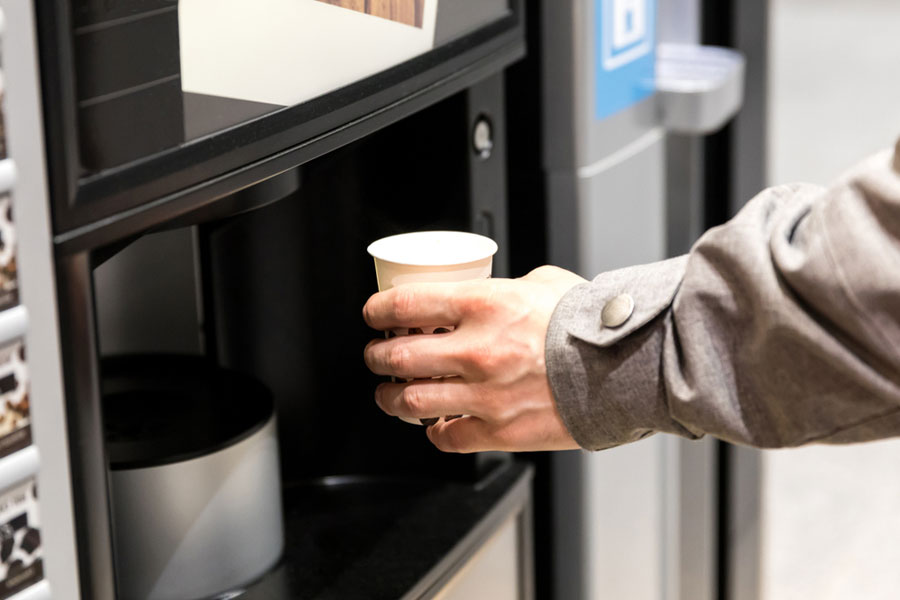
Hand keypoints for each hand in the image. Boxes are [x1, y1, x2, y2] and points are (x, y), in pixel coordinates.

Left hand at [363, 266, 586, 452]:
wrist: (625, 366)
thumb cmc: (589, 323)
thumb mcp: (543, 283)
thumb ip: (507, 287)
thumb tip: (492, 291)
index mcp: (482, 305)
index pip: (405, 305)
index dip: (377, 311)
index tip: (373, 315)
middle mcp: (475, 350)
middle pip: (396, 357)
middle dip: (377, 357)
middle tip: (377, 356)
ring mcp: (485, 394)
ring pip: (410, 401)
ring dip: (390, 397)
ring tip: (390, 394)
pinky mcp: (500, 430)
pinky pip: (447, 437)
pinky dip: (434, 432)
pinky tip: (435, 424)